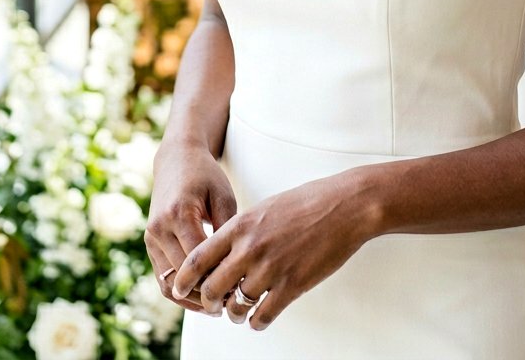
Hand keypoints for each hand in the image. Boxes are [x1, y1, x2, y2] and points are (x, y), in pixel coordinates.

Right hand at [145, 140, 237, 315]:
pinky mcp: (150, 244)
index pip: (197, 261)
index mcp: (179, 214)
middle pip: (182, 277)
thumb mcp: (222, 196)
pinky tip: (202, 298)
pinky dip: (180, 292)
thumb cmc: (205, 176)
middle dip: (207, 293)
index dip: (219, 278)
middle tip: (232, 304)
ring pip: (168, 284)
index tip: (240, 288)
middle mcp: (159, 228)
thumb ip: (226, 230)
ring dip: (191, 300)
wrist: (176, 159)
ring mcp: (151, 238)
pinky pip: (162, 278)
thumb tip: (234, 267)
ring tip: (218, 308)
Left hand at [171, 170, 376, 330]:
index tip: (179, 289)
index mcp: (241, 225)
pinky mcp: (292, 285)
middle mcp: (250, 248)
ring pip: (235, 306)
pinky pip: (261, 316)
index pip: (197, 258)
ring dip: (233, 314)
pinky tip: (260, 316)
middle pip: (210, 288)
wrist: (345, 206)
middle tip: (213, 305)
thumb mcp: (265, 209)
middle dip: (208, 302)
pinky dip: (256, 321)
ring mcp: (270, 268)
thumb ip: (241, 230)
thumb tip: (222, 253)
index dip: (183, 279)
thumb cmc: (307, 202)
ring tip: (237, 312)